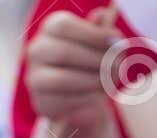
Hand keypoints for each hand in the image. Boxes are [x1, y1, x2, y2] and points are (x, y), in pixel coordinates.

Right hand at [24, 7, 119, 125]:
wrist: (80, 104)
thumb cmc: (89, 68)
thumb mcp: (96, 48)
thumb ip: (98, 33)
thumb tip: (103, 14)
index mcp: (50, 30)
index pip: (65, 25)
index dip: (93, 33)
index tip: (118, 41)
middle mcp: (37, 50)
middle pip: (65, 52)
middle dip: (98, 60)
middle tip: (121, 67)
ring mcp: (35, 76)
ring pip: (64, 79)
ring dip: (93, 82)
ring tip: (111, 84)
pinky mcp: (42, 101)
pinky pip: (66, 101)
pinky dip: (87, 99)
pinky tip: (99, 98)